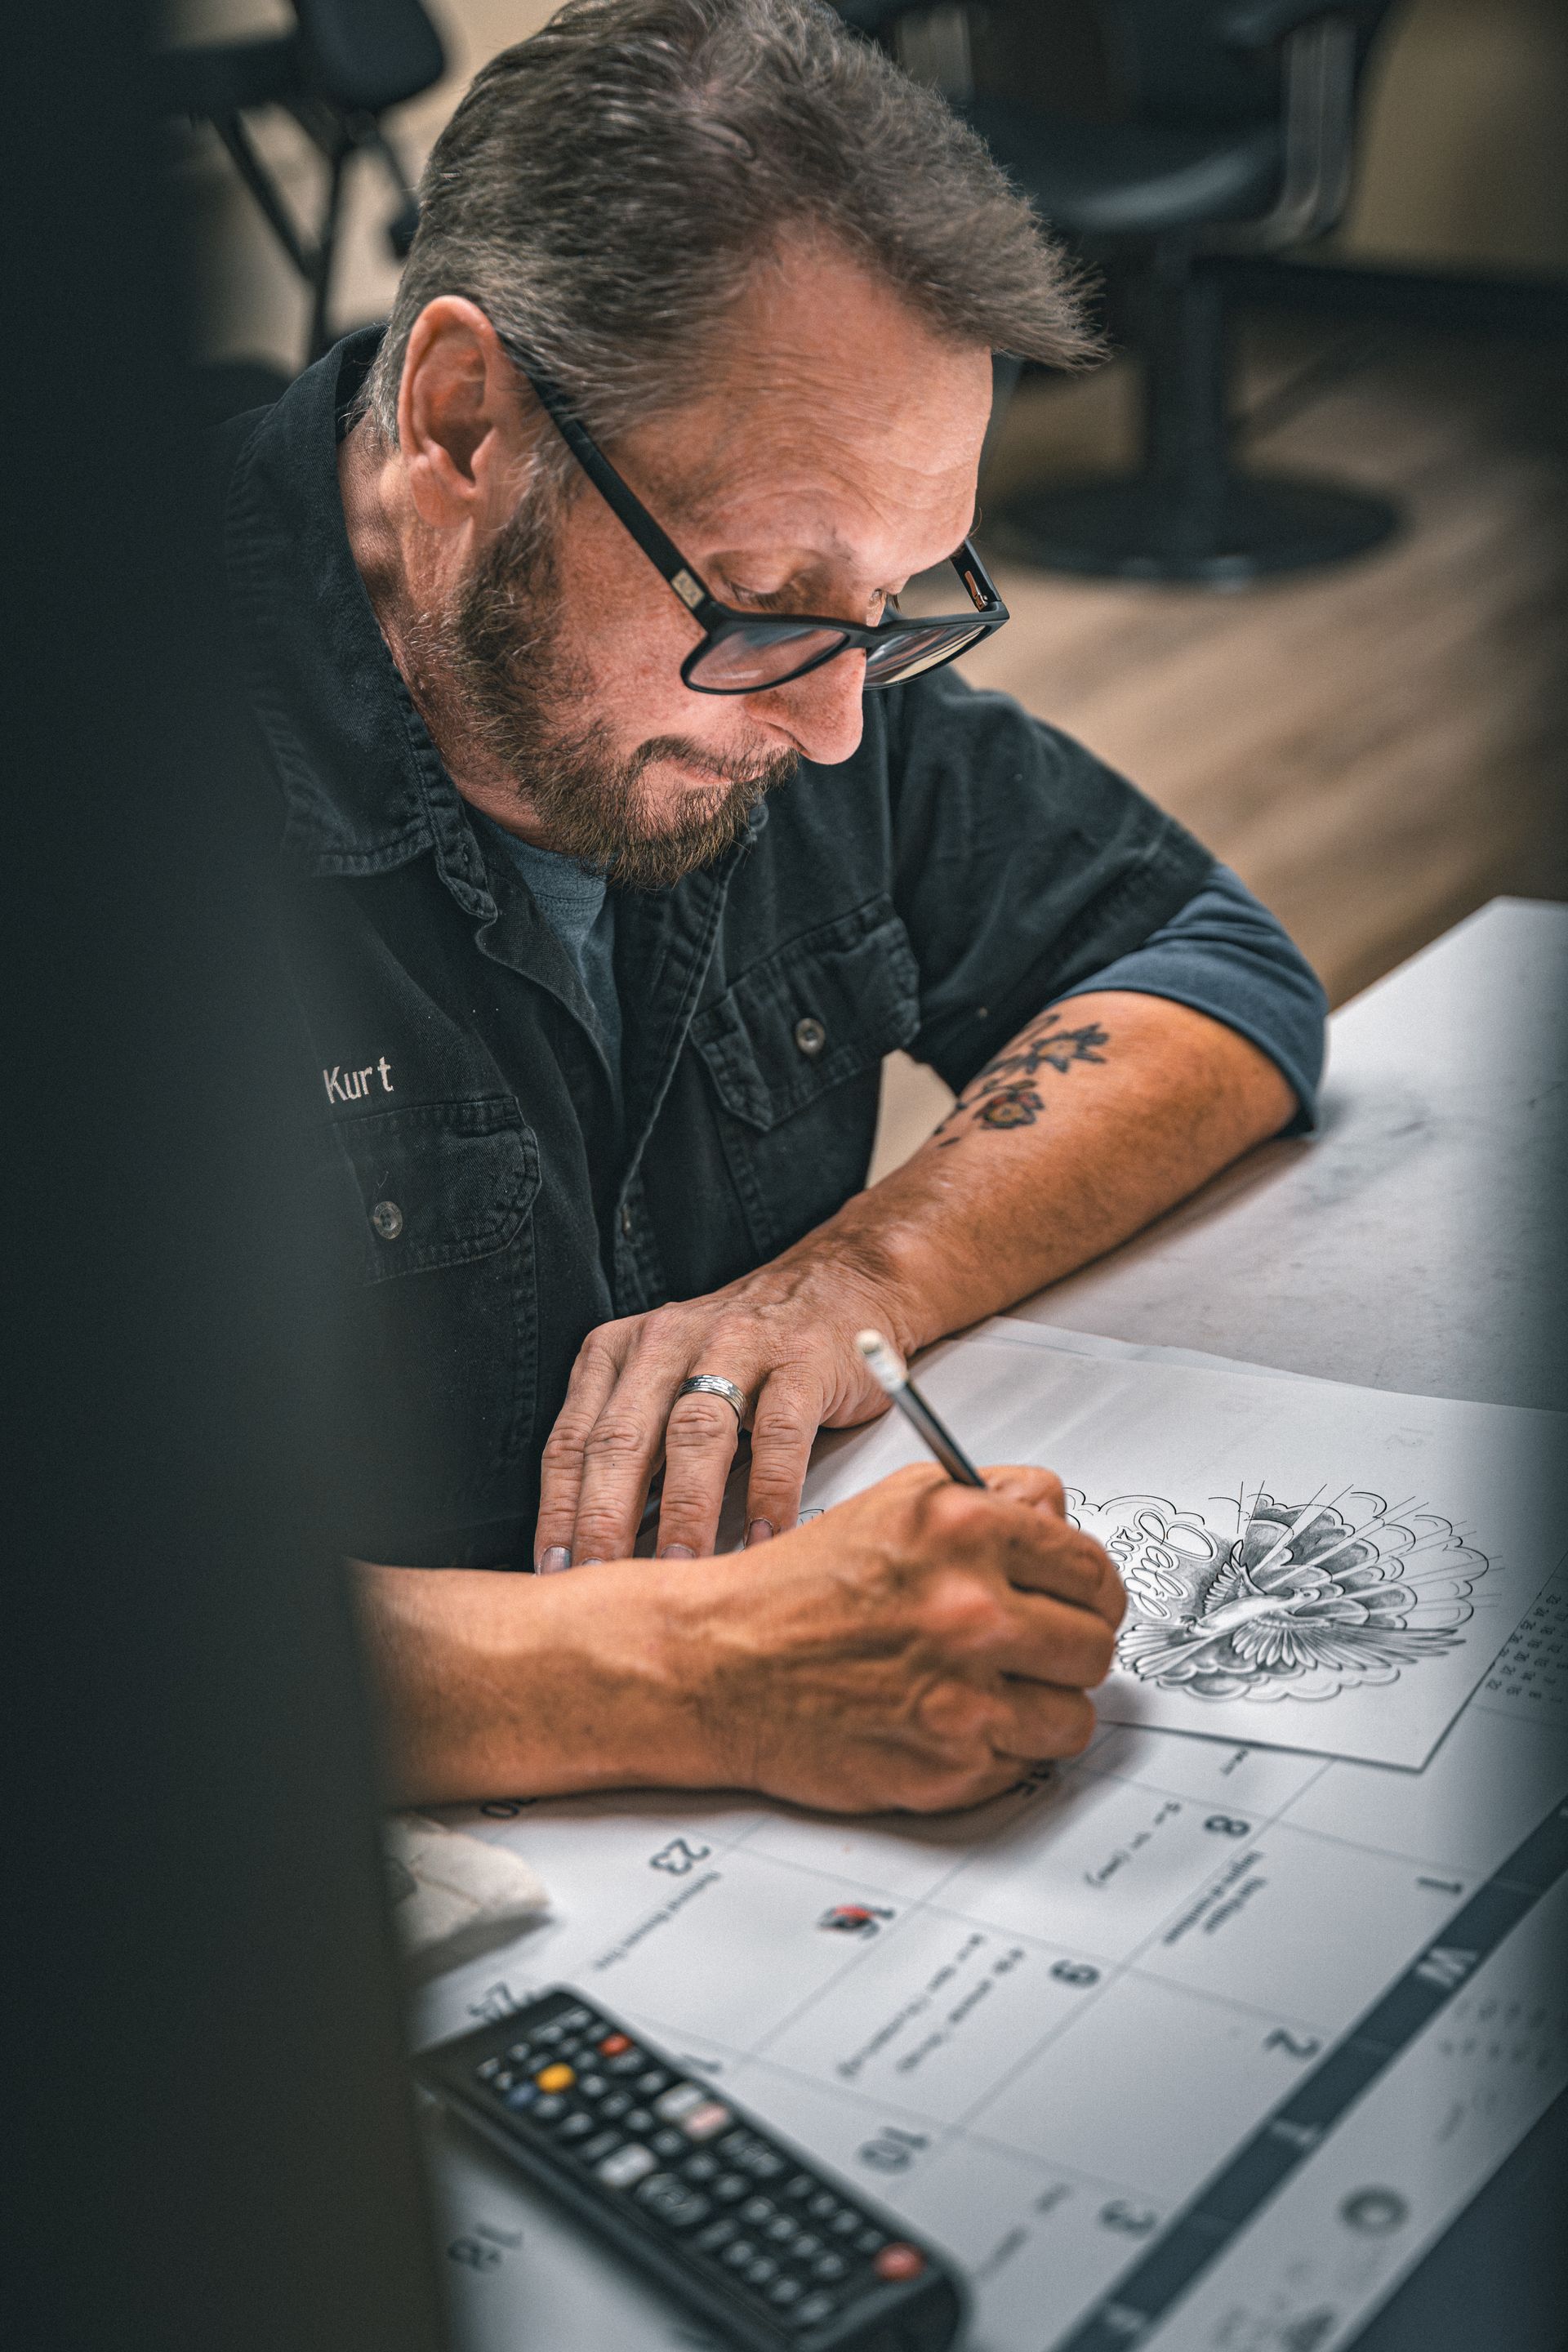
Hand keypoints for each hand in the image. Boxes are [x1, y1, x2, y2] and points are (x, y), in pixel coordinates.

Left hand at [535, 1244, 909, 1568]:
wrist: (840, 1282)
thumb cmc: (742, 1351)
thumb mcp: (667, 1381)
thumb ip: (634, 1448)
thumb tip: (599, 1546)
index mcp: (620, 1352)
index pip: (573, 1441)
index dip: (559, 1511)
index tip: (552, 1572)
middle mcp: (667, 1342)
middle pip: (623, 1440)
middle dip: (606, 1521)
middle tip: (599, 1587)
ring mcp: (736, 1345)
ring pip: (696, 1434)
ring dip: (684, 1511)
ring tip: (677, 1573)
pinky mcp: (801, 1360)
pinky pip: (781, 1433)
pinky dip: (771, 1491)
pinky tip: (764, 1539)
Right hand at [646, 1461, 1124, 1812]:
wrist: (718, 1665)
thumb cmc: (796, 1588)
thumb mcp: (898, 1502)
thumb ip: (994, 1500)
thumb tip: (1060, 1519)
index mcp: (967, 1530)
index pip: (1094, 1569)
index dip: (1088, 1590)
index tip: (1076, 1603)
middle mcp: (973, 1610)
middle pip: (1096, 1645)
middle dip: (1068, 1648)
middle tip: (1031, 1650)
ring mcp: (965, 1695)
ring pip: (1075, 1717)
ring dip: (1042, 1708)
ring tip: (991, 1691)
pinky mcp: (950, 1766)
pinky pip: (1024, 1765)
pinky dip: (997, 1752)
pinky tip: (950, 1722)